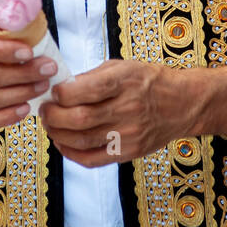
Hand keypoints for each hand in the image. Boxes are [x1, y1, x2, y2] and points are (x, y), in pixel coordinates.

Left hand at [39, 59, 194, 166]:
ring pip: (81, 141)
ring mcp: (129, 134)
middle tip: (44, 110)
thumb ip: (92, 77)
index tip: (54, 92)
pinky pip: (92, 159)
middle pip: (79, 119)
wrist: (182, 104)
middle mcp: (128, 108)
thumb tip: (60, 89)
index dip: (61, 93)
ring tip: (51, 125)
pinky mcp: (129, 152)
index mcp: (125, 81)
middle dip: (53, 116)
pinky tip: (63, 143)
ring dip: (57, 134)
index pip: (86, 90)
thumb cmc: (149, 81)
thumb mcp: (123, 66)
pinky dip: (71, 153)